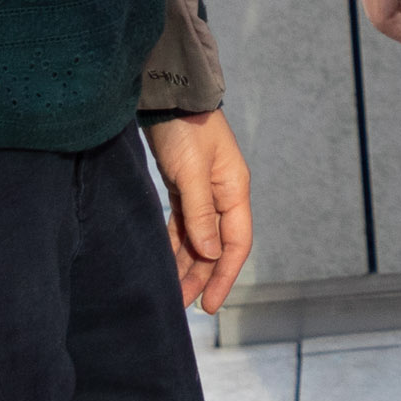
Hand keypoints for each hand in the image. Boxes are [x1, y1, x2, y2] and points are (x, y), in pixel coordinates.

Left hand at [145, 111, 253, 310]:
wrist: (166, 96)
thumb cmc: (184, 129)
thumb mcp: (191, 172)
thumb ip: (201, 214)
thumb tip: (212, 253)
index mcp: (234, 191)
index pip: (236, 244)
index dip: (224, 276)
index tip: (209, 304)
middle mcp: (222, 194)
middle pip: (216, 246)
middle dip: (201, 276)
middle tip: (181, 304)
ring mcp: (203, 191)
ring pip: (198, 238)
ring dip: (187, 264)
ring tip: (171, 290)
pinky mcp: (183, 186)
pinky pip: (182, 225)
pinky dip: (175, 244)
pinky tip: (164, 261)